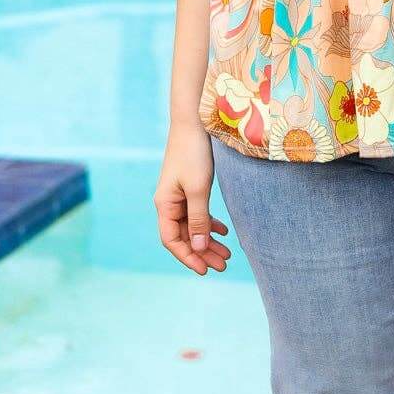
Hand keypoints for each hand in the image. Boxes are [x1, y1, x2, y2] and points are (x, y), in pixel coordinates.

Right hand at [153, 123, 231, 274]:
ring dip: (209, 241)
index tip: (205, 270)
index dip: (188, 257)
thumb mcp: (199, 189)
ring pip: (193, 226)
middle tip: (224, 265)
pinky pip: (198, 213)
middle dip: (203, 253)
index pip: (172, 240)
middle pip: (184, 236)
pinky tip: (224, 232)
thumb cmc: (194, 154)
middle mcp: (169, 203)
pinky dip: (210, 224)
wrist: (194, 122)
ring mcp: (179, 196)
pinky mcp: (190, 188)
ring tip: (228, 254)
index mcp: (165, 205)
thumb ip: (199, 220)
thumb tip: (199, 248)